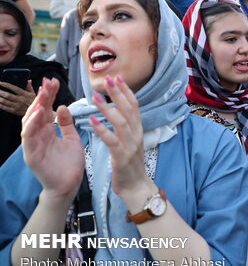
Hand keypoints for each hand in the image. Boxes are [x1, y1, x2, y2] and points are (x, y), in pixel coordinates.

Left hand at [0, 80, 34, 115]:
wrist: (34, 113)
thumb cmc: (33, 102)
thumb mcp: (33, 94)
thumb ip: (29, 87)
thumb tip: (28, 80)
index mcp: (25, 94)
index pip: (15, 88)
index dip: (7, 85)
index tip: (1, 83)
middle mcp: (20, 100)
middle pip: (8, 95)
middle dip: (0, 92)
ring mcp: (17, 106)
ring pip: (5, 101)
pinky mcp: (14, 111)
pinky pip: (4, 107)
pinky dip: (0, 104)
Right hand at [21, 78, 83, 203]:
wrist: (69, 185)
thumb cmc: (70, 164)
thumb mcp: (72, 138)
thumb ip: (67, 123)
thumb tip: (63, 106)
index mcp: (47, 131)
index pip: (46, 109)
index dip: (49, 95)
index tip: (54, 81)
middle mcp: (38, 136)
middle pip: (37, 112)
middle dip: (42, 96)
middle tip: (49, 82)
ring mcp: (33, 145)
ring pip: (29, 122)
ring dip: (35, 106)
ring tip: (43, 93)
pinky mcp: (31, 155)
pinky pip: (28, 137)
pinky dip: (32, 124)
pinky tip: (38, 114)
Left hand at [88, 75, 147, 195]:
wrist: (136, 188)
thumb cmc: (130, 165)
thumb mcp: (131, 143)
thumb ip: (127, 128)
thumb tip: (120, 111)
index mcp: (138, 130)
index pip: (134, 106)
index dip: (126, 91)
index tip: (117, 77)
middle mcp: (137, 135)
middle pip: (129, 109)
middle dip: (118, 93)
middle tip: (107, 80)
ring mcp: (131, 146)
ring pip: (120, 122)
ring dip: (107, 108)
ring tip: (95, 97)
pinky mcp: (122, 157)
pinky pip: (112, 140)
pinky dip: (102, 129)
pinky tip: (91, 120)